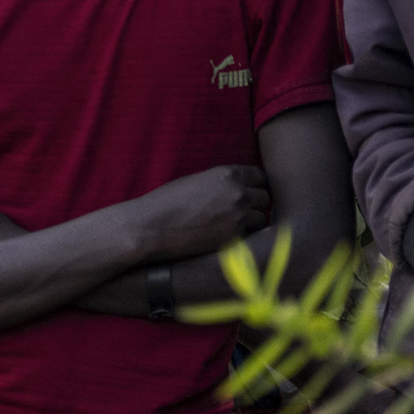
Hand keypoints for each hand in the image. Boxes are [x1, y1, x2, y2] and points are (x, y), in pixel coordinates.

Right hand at [130, 159, 275, 261]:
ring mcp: (238, 216)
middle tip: (238, 213)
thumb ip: (221, 182)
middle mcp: (238, 192)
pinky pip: (250, 237)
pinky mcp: (234, 238)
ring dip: (250, 222)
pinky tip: (225, 239)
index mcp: (228, 174)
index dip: (254, 186)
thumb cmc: (165, 203)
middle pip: (264, 198)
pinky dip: (241, 239)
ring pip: (261, 218)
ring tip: (231, 227)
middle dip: (254, 205)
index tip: (247, 194)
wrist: (149, 228)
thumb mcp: (196, 181)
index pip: (260, 177)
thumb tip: (238, 188)